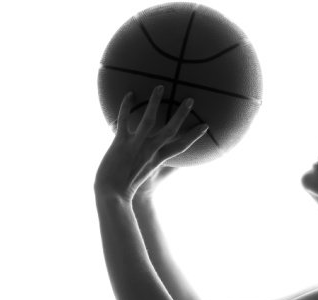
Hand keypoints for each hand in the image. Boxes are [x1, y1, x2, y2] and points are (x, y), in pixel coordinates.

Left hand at [94, 86, 208, 201]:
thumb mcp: (146, 177)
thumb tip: (159, 159)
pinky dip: (126, 106)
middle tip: (190, 100)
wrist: (112, 194)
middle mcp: (151, 150)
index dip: (194, 136)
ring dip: (155, 102)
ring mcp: (136, 145)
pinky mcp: (121, 142)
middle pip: (171, 129)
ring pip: (149, 120)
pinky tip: (129, 93)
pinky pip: (124, 119)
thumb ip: (154, 166)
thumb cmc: (128, 187)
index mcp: (159, 159)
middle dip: (181, 114)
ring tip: (160, 86)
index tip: (205, 125)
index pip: (182, 146)